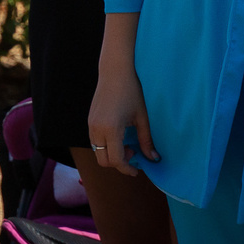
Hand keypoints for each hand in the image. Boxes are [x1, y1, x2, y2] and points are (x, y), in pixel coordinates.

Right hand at [85, 60, 155, 175]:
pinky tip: (118, 136)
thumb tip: (153, 159)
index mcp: (111, 129)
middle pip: (103, 160)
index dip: (127, 169)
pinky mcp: (89, 121)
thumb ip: (146, 141)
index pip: (116, 160)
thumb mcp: (142, 118)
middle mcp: (97, 129)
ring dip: (111, 155)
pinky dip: (105, 146)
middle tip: (132, 154)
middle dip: (118, 163)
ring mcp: (91, 125)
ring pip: (97, 152)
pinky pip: (94, 142)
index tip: (137, 171)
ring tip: (126, 144)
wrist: (114, 72)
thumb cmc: (131, 92)